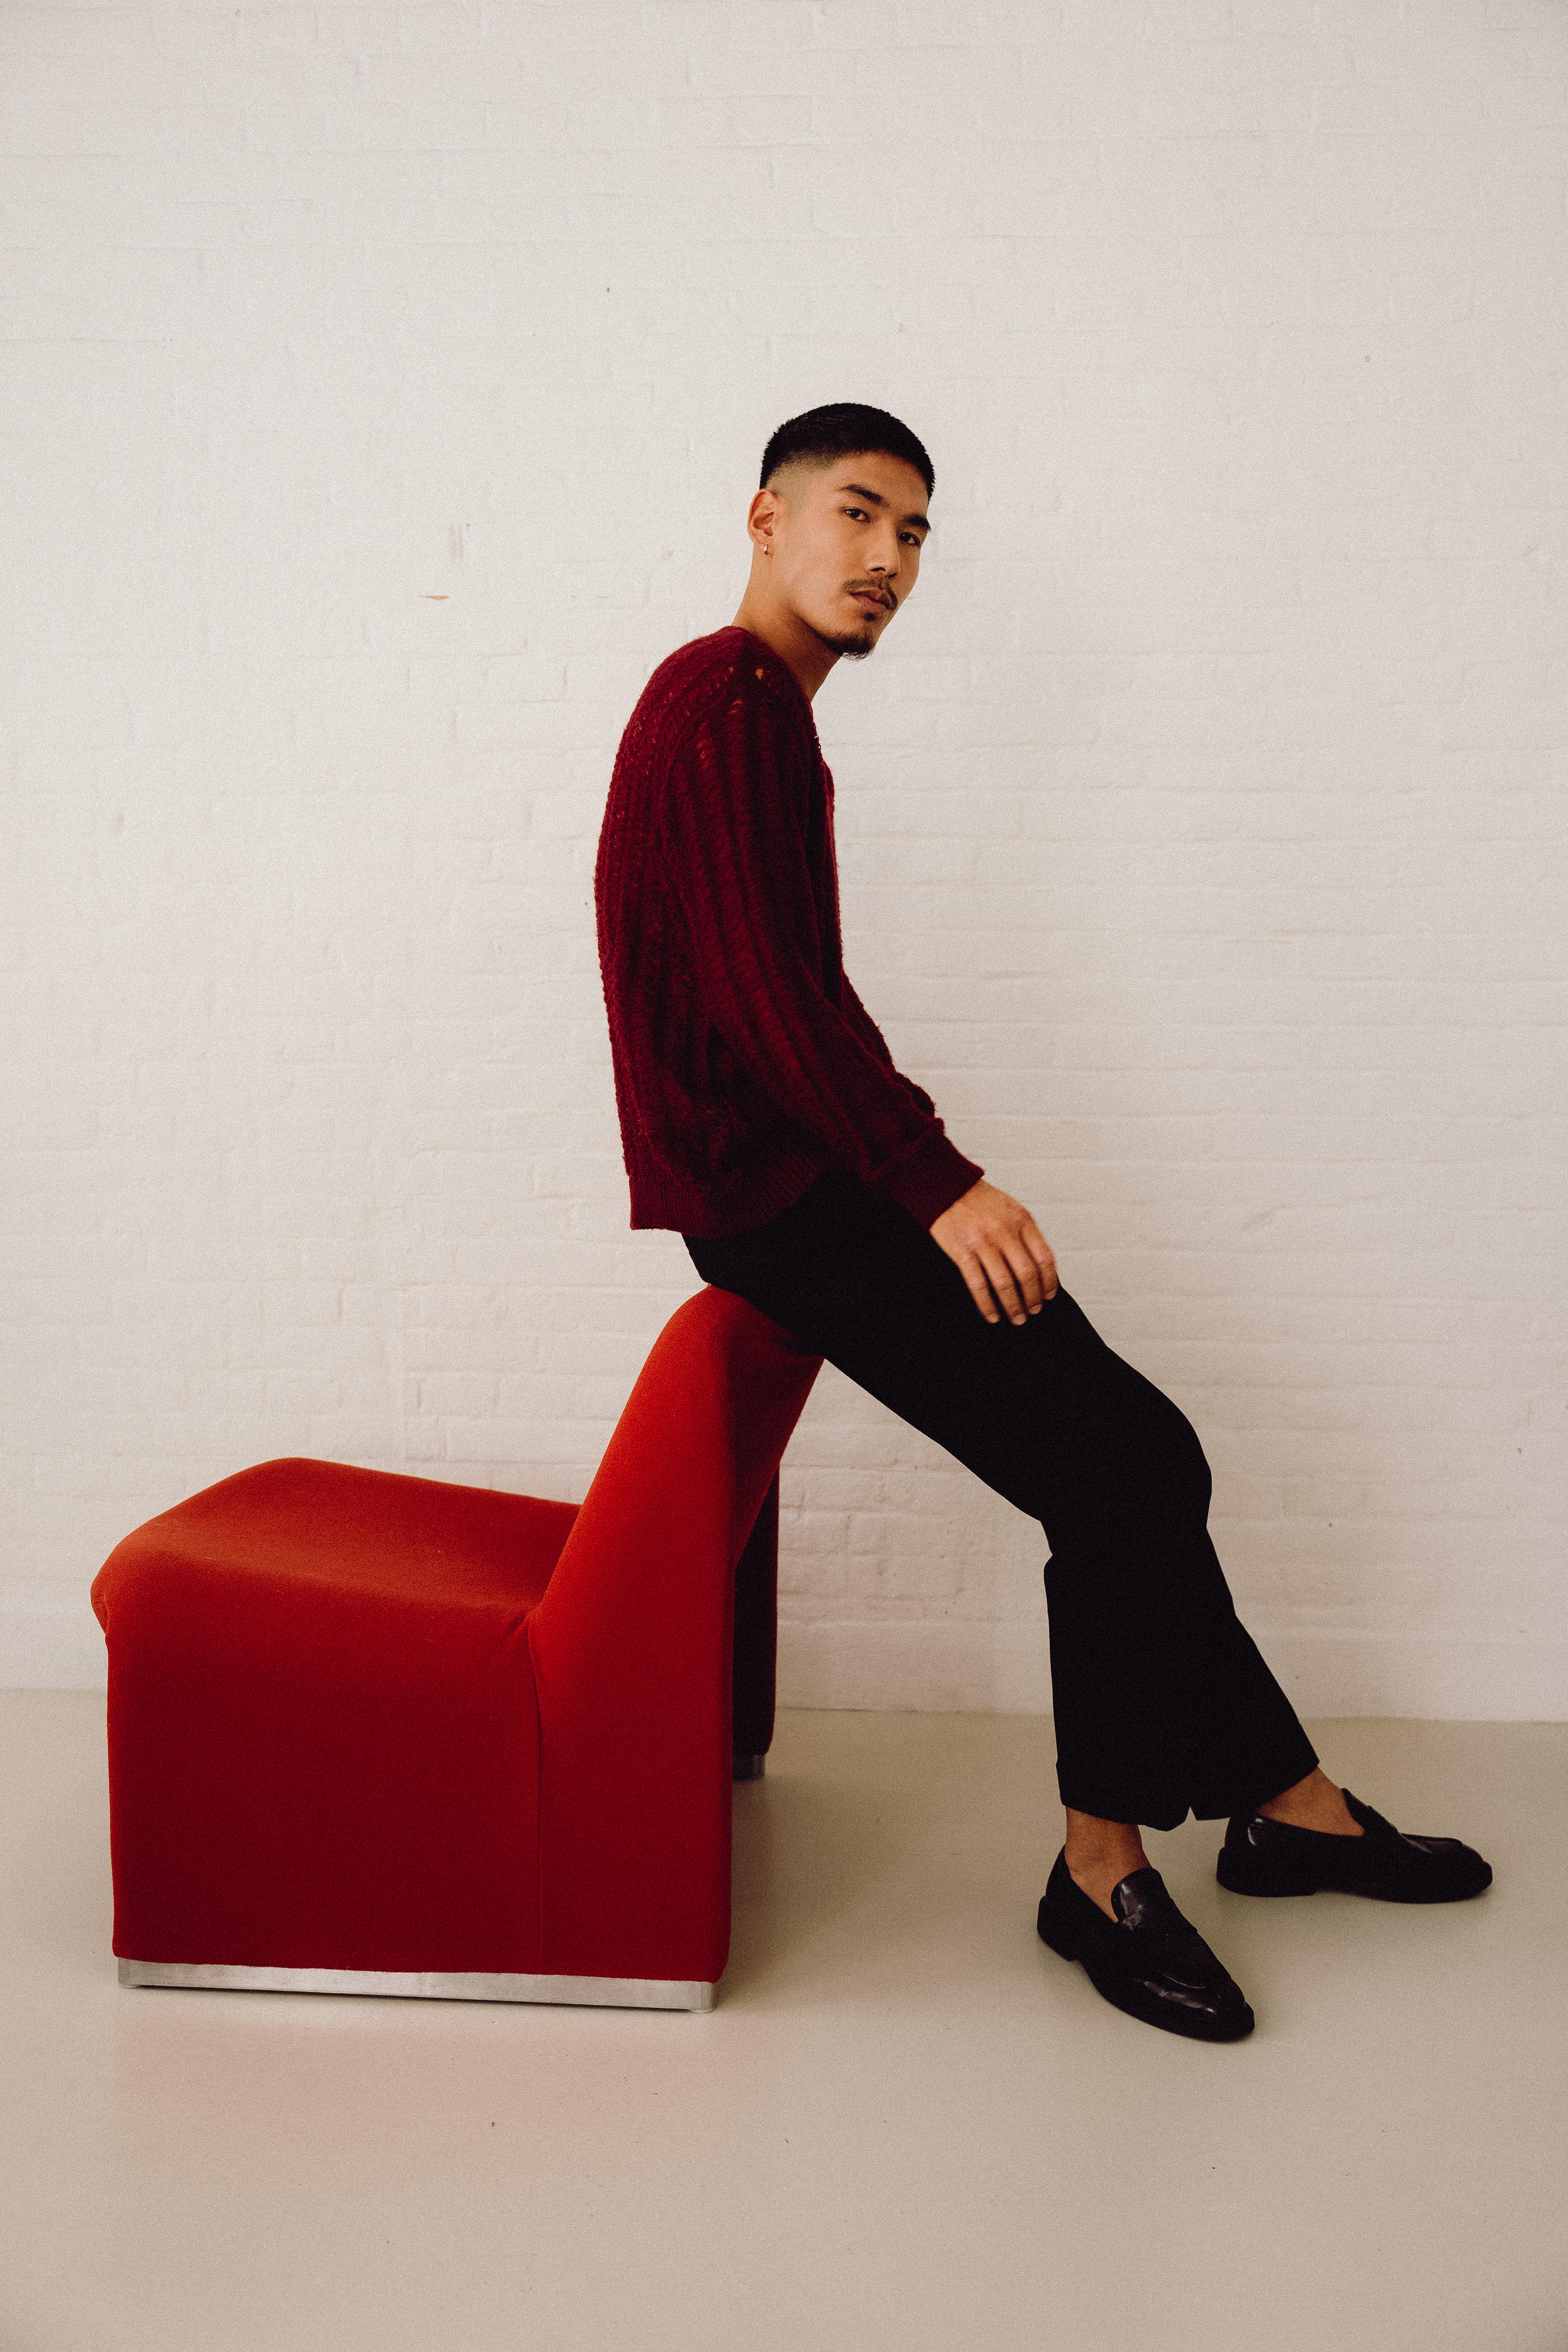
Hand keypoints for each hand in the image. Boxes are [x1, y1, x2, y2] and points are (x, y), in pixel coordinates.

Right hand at [929, 1179, 1058, 1325]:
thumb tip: (1040, 1267)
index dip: (1050, 1281)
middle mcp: (1004, 1231)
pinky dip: (987, 1305)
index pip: (1044, 1257)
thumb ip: (1026, 1233)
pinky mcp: (962, 1252)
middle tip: (1033, 1311)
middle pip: (1027, 1273)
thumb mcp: (1011, 1209)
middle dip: (1032, 1298)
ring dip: (1013, 1306)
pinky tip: (992, 1315)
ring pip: (1004, 1283)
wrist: (946, 1187)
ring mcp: (983, 1242)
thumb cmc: (979, 1200)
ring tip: (1017, 1318)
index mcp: (1021, 1220)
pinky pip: (978, 1285)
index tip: (1049, 1295)